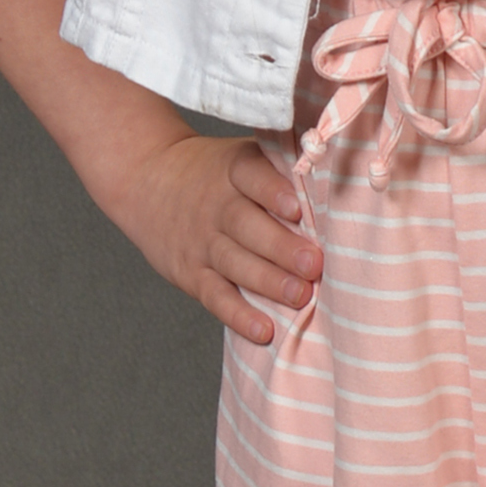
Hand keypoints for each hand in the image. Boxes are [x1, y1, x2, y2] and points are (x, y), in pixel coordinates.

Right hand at [108, 132, 319, 344]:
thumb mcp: (239, 156)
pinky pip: (215, 296)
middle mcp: (215, 205)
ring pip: (234, 263)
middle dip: (281, 247)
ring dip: (268, 282)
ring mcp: (200, 241)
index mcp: (232, 170)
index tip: (298, 207)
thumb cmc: (214, 173)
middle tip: (315, 265)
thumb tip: (340, 176)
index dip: (272, 191)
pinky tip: (264, 330)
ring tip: (301, 297)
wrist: (145, 180)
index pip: (250, 175)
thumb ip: (280, 167)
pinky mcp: (190, 273)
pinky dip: (239, 315)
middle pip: (246, 225)